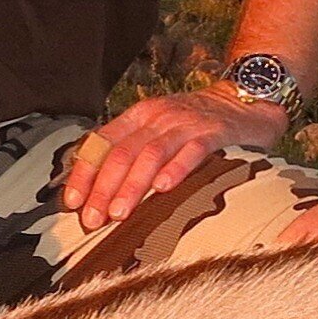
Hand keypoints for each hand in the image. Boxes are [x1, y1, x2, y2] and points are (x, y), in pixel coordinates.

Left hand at [64, 86, 286, 231]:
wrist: (245, 99)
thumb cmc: (196, 123)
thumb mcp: (158, 129)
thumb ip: (132, 151)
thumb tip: (98, 191)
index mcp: (138, 116)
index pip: (101, 144)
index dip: (84, 174)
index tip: (72, 203)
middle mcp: (157, 118)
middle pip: (122, 153)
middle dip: (103, 189)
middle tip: (92, 220)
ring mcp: (185, 124)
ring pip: (150, 154)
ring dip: (132, 186)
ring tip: (119, 214)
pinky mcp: (214, 133)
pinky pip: (192, 151)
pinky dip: (176, 169)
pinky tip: (164, 188)